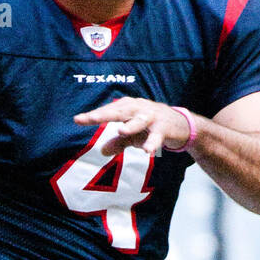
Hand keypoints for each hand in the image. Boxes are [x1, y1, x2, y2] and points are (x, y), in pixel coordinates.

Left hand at [74, 97, 192, 156]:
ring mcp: (153, 116)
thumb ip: (118, 142)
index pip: (108, 111)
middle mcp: (139, 108)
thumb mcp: (134, 136)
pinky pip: (157, 136)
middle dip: (104, 115)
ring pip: (139, 120)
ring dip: (131, 125)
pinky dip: (152, 142)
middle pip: (120, 111)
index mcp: (129, 107)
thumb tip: (102, 151)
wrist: (183, 125)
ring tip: (121, 131)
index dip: (93, 115)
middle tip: (90, 119)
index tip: (77, 120)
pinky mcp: (165, 128)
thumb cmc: (153, 127)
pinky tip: (147, 150)